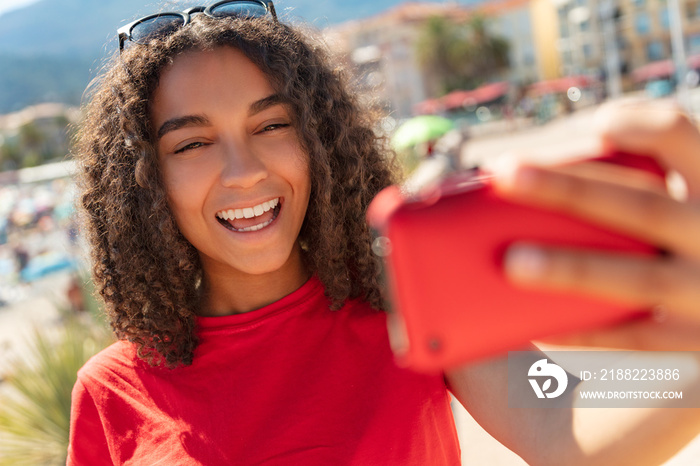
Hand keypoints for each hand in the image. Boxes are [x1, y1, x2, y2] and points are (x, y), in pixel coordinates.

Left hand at [491, 100, 699, 350]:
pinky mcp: (696, 340)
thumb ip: (639, 180)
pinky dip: (584, 332)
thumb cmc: (691, 238)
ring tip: (512, 262)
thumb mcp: (686, 199)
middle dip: (569, 188)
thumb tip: (540, 171)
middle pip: (641, 205)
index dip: (641, 124)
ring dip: (571, 268)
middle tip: (505, 174)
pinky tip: (538, 327)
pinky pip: (635, 338)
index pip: (682, 135)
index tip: (596, 124)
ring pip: (638, 278)